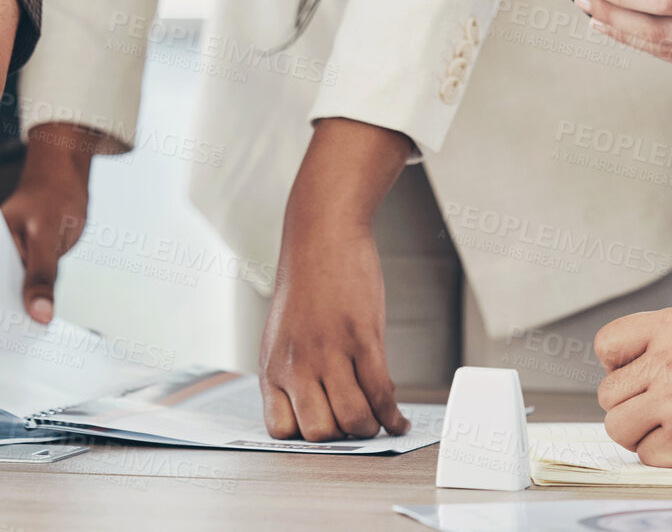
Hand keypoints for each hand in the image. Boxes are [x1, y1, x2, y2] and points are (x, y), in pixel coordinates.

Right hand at [2, 123, 101, 322]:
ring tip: (22, 339)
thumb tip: (39, 315)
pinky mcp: (26, 263)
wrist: (66, 177)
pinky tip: (36, 319)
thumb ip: (41, 275)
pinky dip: (33, 300)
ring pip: (10, 292)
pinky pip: (27, 287)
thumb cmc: (53, 194)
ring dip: (19, 310)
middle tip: (8, 345)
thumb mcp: (48, 236)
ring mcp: (10, 258)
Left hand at [260, 118, 411, 441]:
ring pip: (355, 418)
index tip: (326, 432)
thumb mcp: (284, 333)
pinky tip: (399, 418)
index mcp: (273, 365)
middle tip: (357, 424)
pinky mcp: (361, 336)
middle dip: (343, 436)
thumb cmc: (306, 282)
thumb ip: (294, 371)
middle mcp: (296, 363)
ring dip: (372, 427)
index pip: (281, 429)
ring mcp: (329, 350)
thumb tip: (318, 407)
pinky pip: (381, 391)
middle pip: (320, 431)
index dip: (305, 437)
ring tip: (379, 420)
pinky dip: (394, 414)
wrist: (321, 234)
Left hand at [596, 308, 671, 468]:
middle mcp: (667, 361)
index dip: (618, 365)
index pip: (608, 344)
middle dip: (632, 404)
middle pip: (609, 392)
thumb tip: (633, 357)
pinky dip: (665, 456)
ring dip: (641, 433)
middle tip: (661, 410)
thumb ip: (669, 337)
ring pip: (619, 426)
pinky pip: (646, 454)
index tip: (633, 376)